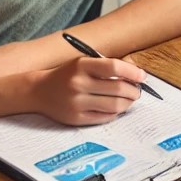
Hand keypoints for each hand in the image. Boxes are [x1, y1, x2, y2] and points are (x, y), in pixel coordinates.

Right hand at [30, 57, 145, 125]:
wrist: (38, 91)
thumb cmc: (68, 75)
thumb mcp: (84, 63)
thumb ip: (108, 66)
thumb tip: (137, 74)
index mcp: (81, 66)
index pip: (114, 67)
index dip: (133, 72)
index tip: (142, 77)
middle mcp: (78, 84)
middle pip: (118, 88)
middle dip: (134, 90)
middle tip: (137, 90)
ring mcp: (76, 103)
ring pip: (115, 105)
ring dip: (128, 102)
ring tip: (129, 99)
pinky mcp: (76, 118)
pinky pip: (105, 117)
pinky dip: (116, 112)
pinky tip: (116, 107)